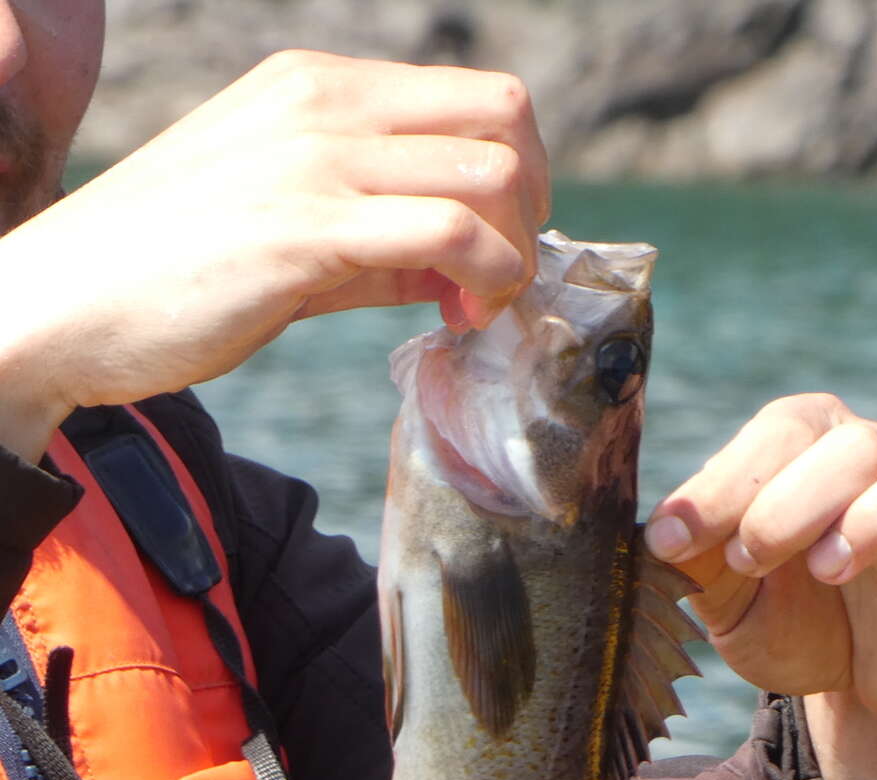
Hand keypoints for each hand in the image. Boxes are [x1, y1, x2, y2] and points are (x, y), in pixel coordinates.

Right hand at [0, 50, 547, 460]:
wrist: (65, 304)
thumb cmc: (175, 269)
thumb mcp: (293, 219)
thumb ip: (384, 229)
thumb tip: (471, 262)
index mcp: (318, 85)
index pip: (478, 97)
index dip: (516, 174)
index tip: (492, 245)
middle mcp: (322, 102)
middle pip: (504, 117)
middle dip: (531, 203)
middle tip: (501, 272)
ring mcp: (315, 159)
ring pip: (491, 175)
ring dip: (513, 256)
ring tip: (475, 307)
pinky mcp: (308, 228)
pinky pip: (453, 236)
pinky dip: (488, 284)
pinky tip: (458, 318)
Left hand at [646, 394, 876, 779]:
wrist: (871, 685)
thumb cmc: (801, 618)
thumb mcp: (734, 604)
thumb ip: (700, 568)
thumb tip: (662, 540)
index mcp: (820, 452)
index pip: (786, 429)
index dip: (728, 482)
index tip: (679, 547)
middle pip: (863, 442)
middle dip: (794, 501)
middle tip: (754, 562)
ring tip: (833, 568)